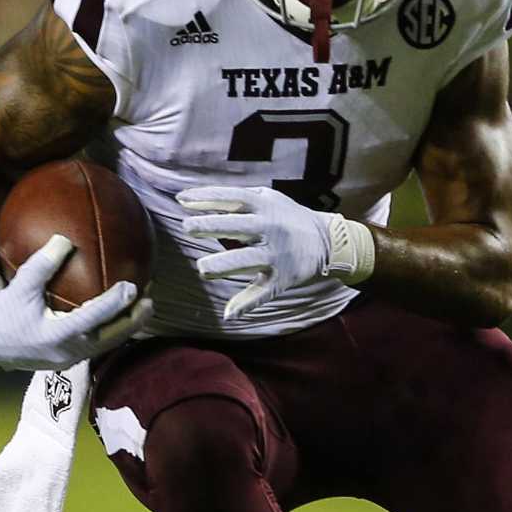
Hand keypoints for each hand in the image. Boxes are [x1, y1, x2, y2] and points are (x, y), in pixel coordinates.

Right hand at [0, 235, 150, 370]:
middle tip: (151, 299)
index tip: (132, 286)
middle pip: (111, 338)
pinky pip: (100, 343)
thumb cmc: (3, 314)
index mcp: (56, 336)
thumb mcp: (19, 287)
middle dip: (134, 320)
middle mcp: (69, 351)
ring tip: (146, 305)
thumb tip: (64, 239)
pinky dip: (115, 328)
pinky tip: (124, 312)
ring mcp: (72, 358)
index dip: (114, 304)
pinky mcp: (72, 359)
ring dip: (129, 325)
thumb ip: (41, 265)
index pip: (93, 319)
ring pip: (109, 343)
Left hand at [178, 186, 372, 319]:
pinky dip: (247, 304)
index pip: (232, 198)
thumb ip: (237, 199)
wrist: (329, 242)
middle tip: (188, 227)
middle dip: (211, 225)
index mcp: (265, 207)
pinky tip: (229, 313)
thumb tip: (194, 198)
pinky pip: (263, 292)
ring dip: (224, 265)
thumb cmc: (288, 217)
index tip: (182, 200)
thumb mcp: (268, 199)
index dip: (207, 197)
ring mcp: (277, 255)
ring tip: (202, 269)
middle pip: (237, 226)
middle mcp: (270, 228)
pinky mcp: (283, 278)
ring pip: (248, 260)